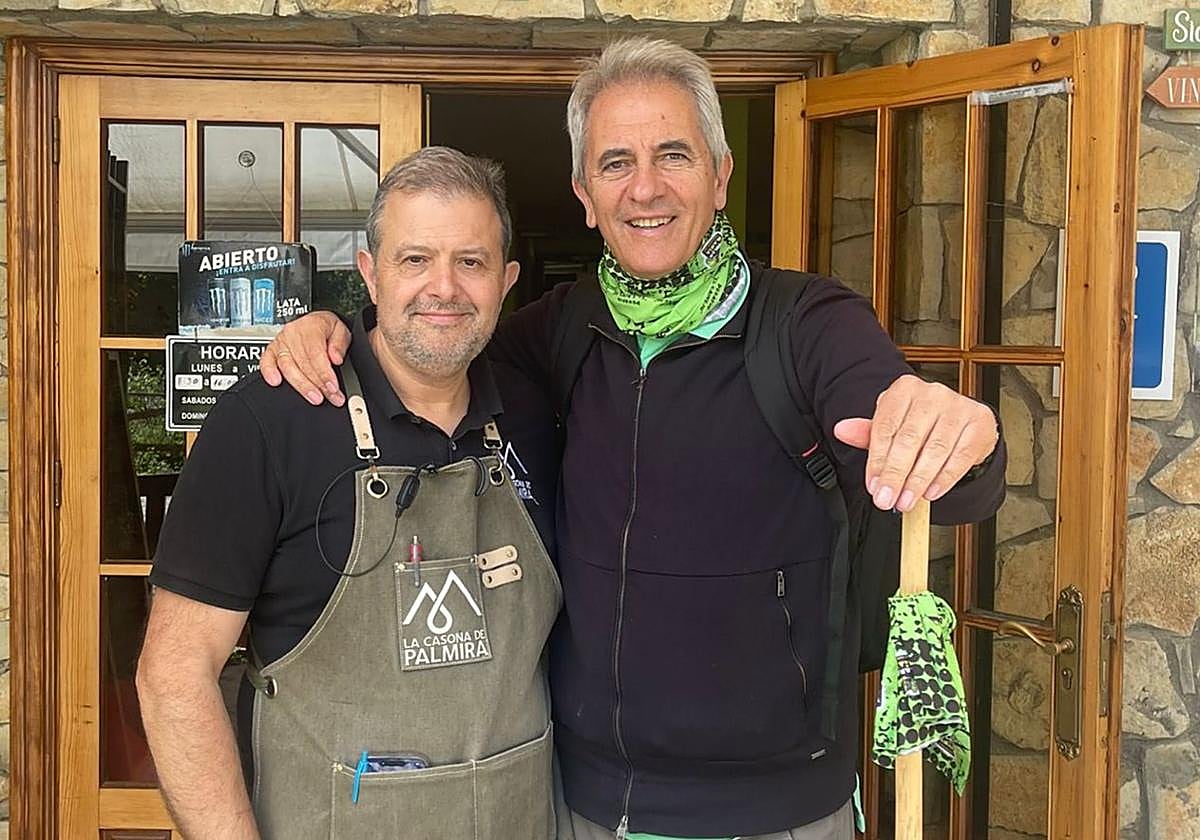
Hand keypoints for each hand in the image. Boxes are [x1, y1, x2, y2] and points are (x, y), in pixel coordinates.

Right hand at [260, 312, 351, 405]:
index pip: (316, 354)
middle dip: (318, 385)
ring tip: (314, 398)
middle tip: (331, 397)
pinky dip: (269, 372)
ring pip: (287, 367)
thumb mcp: (341, 329)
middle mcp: (292, 334)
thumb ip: (340, 343)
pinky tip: (275, 382)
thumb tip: (336, 358)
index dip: (324, 374)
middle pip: (303, 364)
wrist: (313, 321)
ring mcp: (280, 342)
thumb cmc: (326, 327)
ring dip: (302, 386)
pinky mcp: (271, 350)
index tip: (333, 387)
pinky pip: (265, 361)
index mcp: (310, 327)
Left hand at [833, 375, 998, 511]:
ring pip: (934, 450)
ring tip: (905, 502)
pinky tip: (930, 493)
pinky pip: (959, 457)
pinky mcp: (980, 424)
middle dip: (895, 475)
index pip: (885, 427)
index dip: (877, 460)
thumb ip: (867, 432)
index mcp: (904, 389)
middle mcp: (932, 393)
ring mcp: (959, 407)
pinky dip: (944, 479)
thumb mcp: (891, 425)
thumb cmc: (921, 424)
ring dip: (917, 482)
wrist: (962, 421)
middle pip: (909, 440)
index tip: (873, 486)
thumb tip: (841, 430)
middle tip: (886, 500)